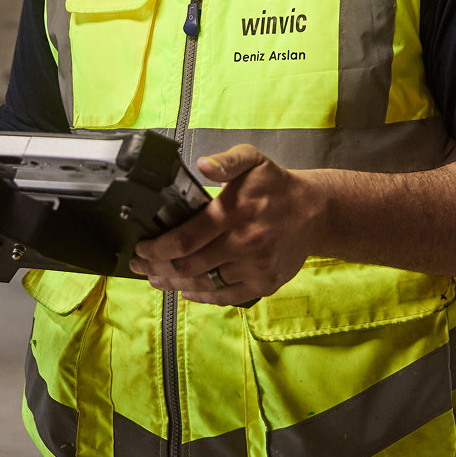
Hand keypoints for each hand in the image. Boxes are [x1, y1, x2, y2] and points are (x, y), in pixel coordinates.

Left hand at [128, 144, 322, 306]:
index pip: (186, 239)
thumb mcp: (252, 160)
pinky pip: (225, 296)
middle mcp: (245, 242)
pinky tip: (187, 290)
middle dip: (157, 267)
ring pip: (204, 283)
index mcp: (236, 211)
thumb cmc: (275, 185)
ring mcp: (255, 267)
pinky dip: (202, 296)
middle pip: (189, 265)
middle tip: (140, 265)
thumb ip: (226, 161)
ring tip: (157, 279)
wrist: (315, 211)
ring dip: (174, 284)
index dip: (157, 249)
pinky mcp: (265, 283)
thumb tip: (202, 165)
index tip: (140, 249)